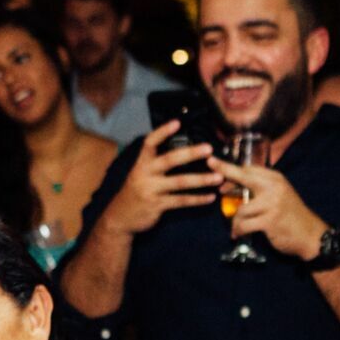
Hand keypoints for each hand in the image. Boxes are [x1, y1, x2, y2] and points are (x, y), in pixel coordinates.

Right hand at [101, 120, 222, 235]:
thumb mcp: (140, 173)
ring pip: (179, 182)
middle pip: (169, 160)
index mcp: (141, 163)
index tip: (177, 123)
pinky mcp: (157, 205)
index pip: (150, 143)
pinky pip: (181, 201)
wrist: (120, 217)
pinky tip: (210, 197)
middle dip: (190, 153)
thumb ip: (155, 163)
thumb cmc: (136, 191)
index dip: (162, 132)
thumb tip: (182, 150)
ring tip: (219, 177)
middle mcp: (145, 174)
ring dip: (201, 179)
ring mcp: (151, 190)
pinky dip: (197, 199)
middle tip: (208, 148)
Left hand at [208, 156, 327, 259]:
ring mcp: (272, 204)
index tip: (215, 165)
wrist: (311, 235)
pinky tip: (237, 234)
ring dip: (235, 220)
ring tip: (236, 228)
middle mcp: (274, 187)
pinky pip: (244, 224)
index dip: (230, 169)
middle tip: (212, 169)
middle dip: (225, 172)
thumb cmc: (291, 216)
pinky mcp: (269, 221)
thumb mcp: (279, 195)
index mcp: (276, 179)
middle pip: (244, 177)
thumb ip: (259, 189)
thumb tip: (229, 186)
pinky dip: (238, 230)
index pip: (249, 169)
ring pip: (241, 208)